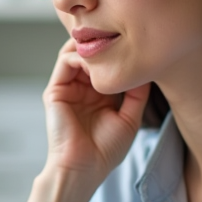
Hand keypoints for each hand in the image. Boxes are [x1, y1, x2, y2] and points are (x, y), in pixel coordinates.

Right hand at [43, 39, 149, 180]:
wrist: (84, 168)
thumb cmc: (105, 150)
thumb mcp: (130, 118)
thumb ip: (137, 93)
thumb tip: (146, 68)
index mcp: (99, 95)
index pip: (106, 65)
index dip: (118, 53)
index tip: (137, 45)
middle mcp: (82, 89)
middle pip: (90, 54)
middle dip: (104, 42)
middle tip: (122, 34)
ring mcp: (68, 88)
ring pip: (75, 53)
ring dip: (92, 46)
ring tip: (109, 46)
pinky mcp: (55, 91)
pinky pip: (64, 62)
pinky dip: (80, 55)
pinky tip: (97, 61)